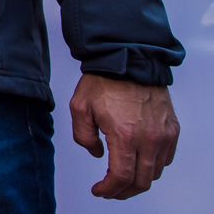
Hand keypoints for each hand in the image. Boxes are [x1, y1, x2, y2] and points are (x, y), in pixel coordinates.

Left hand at [69, 74, 178, 198]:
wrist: (129, 60)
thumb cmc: (105, 80)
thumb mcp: (80, 108)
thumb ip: (83, 136)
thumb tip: (97, 154)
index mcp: (125, 135)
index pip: (121, 177)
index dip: (109, 189)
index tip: (100, 190)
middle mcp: (149, 139)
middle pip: (142, 181)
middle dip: (124, 191)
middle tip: (110, 190)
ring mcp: (164, 135)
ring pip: (156, 172)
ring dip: (139, 180)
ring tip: (123, 177)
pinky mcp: (172, 130)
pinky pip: (166, 158)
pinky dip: (153, 166)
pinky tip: (139, 161)